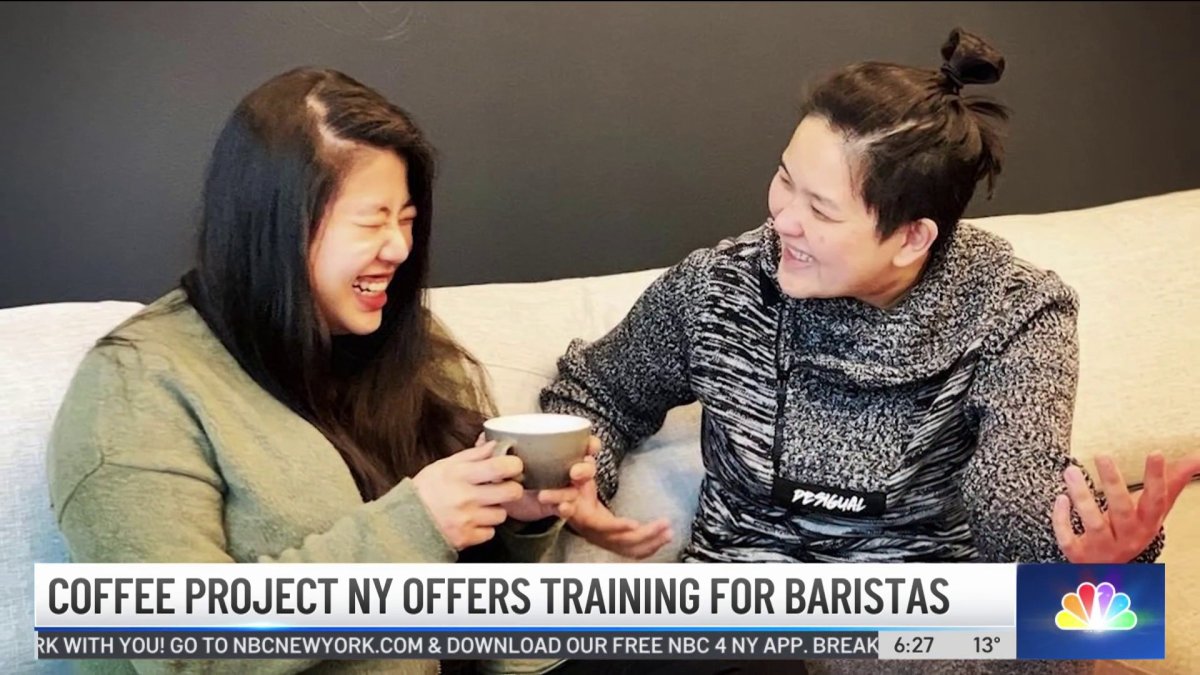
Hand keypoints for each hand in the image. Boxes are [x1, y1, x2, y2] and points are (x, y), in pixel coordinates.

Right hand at [412, 442, 524, 549]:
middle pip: (511, 492)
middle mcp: (465, 497)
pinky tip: (473, 520)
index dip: (514, 465)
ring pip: (502, 514)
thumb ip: (472, 456)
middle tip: (504, 487)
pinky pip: (490, 532)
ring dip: (495, 510)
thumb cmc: (426, 490)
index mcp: (459, 475)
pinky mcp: (466, 538)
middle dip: (512, 489)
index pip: (499, 467)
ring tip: (481, 506)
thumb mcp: (444, 466)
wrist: (405, 522)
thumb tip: (494, 445)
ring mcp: (467, 519)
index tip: (513, 466)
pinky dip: (484, 527)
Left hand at [501, 435, 599, 522]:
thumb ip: (497, 447)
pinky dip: (565, 508)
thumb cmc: (511, 473)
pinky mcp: (557, 506)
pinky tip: (559, 508)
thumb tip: (483, 437)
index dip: (591, 444)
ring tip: (544, 494)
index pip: (583, 445)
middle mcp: (566, 469)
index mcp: (559, 453)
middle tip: (573, 471)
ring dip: (565, 492)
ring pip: (575, 490)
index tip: (590, 445)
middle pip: (587, 467)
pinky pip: (568, 508)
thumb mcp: (504, 459)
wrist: (507, 501)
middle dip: (585, 468)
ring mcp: (564, 489)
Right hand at [565, 437, 672, 559]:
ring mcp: (604, 542)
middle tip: (665, 523)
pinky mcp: (613, 544)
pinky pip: (632, 552)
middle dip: (646, 534)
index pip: (602, 526)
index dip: (618, 527)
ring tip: (669, 532)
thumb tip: (587, 458)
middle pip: (622, 540)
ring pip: (629, 549)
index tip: (635, 525)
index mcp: (586, 518)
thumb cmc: (574, 489)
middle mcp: (595, 534)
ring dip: (651, 543)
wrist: (569, 507)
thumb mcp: (576, 477)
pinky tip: (664, 539)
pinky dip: (649, 547)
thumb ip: (582, 469)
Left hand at [1053, 452, 1199, 562]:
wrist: (1110, 571)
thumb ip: (1173, 481)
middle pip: (1122, 510)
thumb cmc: (1132, 528)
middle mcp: (1128, 537)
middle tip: (1103, 454)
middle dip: (1114, 483)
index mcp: (1148, 524)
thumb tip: (1199, 457)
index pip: (1156, 501)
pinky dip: (1062, 520)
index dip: (1158, 478)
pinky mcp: (1078, 555)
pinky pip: (1069, 540)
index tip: (1156, 452)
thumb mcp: (1153, 509)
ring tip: (1071, 470)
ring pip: (1094, 523)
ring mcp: (1102, 548)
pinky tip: (1060, 498)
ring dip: (1082, 497)